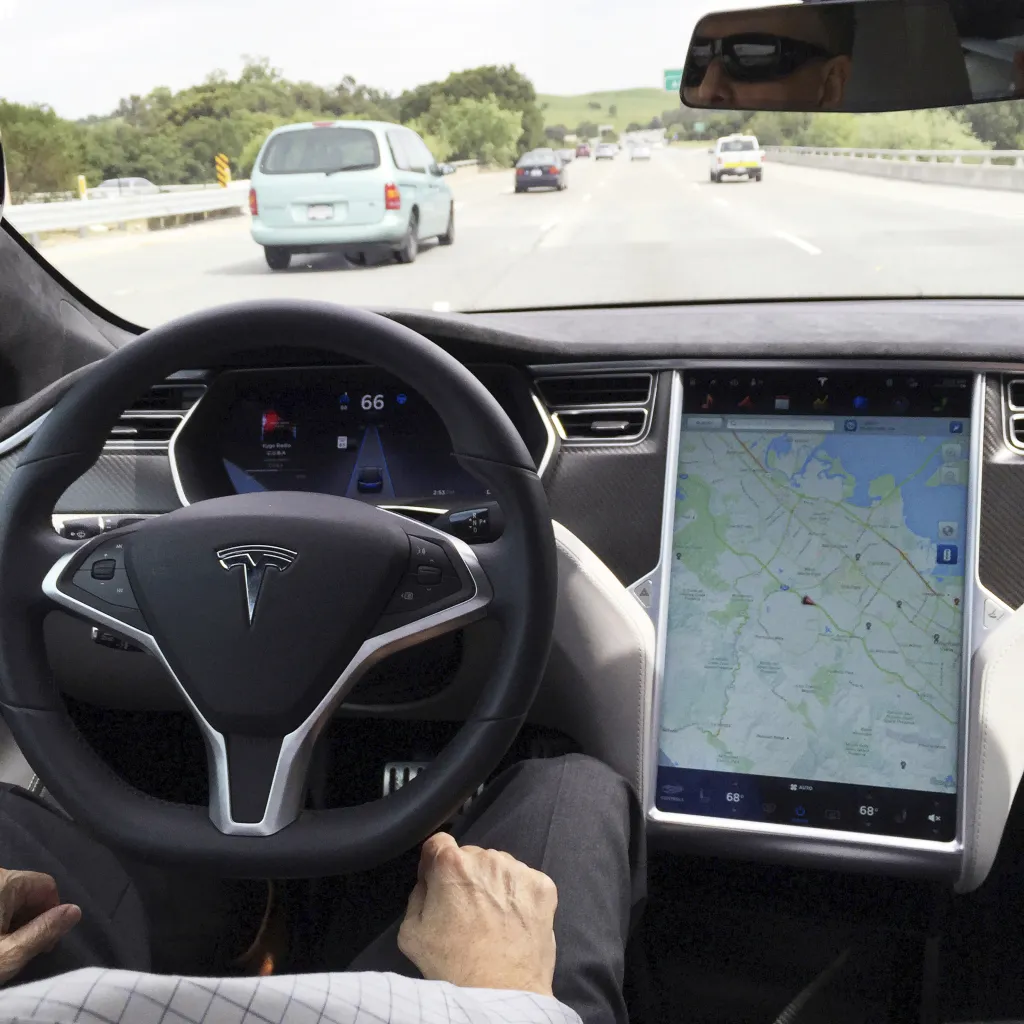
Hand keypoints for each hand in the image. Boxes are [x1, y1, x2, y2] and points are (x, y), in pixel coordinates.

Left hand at [0, 868, 80, 983]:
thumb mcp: (9, 954)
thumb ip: (44, 931)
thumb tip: (76, 911)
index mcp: (4, 882)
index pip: (46, 886)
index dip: (54, 913)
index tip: (46, 943)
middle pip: (28, 891)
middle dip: (35, 918)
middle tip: (28, 949)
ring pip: (11, 897)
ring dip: (17, 920)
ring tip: (10, 947)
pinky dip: (1, 918)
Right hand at [398, 834, 556, 995]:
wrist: (500, 993)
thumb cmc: (453, 966)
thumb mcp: (411, 931)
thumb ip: (417, 894)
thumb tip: (429, 880)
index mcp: (452, 864)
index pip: (439, 843)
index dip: (434, 863)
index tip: (438, 882)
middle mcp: (487, 859)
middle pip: (471, 857)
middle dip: (466, 876)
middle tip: (466, 910)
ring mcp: (518, 871)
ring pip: (500, 867)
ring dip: (494, 884)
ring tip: (492, 920)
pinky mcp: (543, 887)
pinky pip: (525, 882)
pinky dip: (519, 897)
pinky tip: (512, 922)